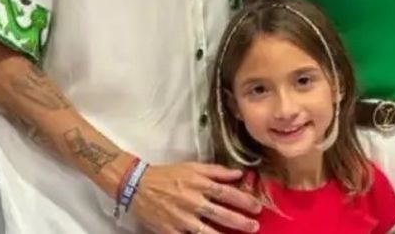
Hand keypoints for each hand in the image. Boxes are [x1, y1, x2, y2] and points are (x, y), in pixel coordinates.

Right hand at [130, 162, 260, 233]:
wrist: (137, 186)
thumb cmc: (167, 175)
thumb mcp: (192, 167)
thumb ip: (217, 171)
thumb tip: (239, 173)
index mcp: (198, 184)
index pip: (226, 193)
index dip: (243, 200)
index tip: (257, 207)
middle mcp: (192, 201)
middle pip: (220, 213)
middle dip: (239, 221)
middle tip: (254, 226)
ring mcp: (181, 218)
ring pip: (206, 231)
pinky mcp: (170, 231)